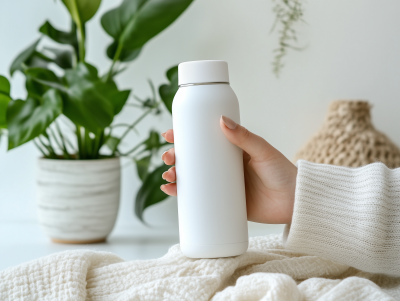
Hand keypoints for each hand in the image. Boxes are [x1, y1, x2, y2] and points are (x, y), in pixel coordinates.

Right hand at [160, 116, 296, 223]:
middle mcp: (223, 167)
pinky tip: (171, 192)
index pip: (202, 140)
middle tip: (168, 157)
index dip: (184, 137)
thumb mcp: (262, 151)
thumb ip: (245, 137)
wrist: (294, 202)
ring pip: (192, 178)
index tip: (170, 134)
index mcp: (230, 151)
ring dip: (175, 176)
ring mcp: (221, 185)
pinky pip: (199, 199)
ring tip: (169, 176)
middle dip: (175, 157)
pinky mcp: (223, 204)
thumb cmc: (282, 172)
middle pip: (192, 160)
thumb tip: (222, 120)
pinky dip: (183, 195)